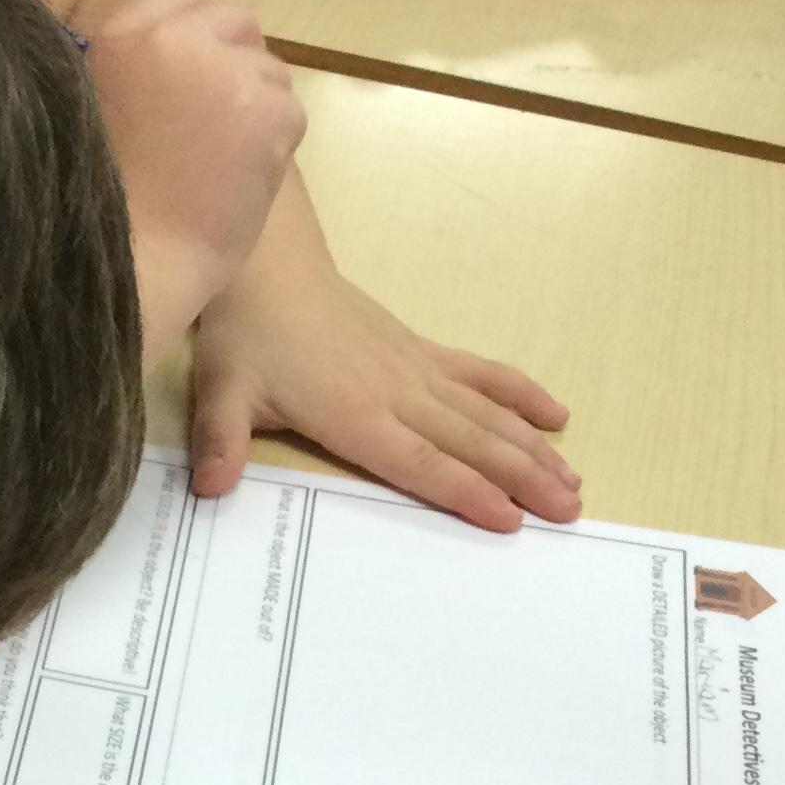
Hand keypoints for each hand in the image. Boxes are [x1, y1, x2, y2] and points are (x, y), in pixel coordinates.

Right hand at [81, 0, 306, 346]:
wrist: (136, 265)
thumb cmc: (104, 209)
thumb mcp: (97, 112)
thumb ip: (134, 72)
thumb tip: (176, 58)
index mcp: (122, 36)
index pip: (187, 0)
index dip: (197, 41)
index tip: (189, 85)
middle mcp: (176, 38)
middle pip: (237, 23)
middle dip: (234, 65)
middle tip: (214, 126)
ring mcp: (227, 70)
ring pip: (270, 69)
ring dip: (256, 108)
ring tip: (218, 163)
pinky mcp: (269, 110)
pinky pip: (291, 112)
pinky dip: (274, 147)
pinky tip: (238, 182)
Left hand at [190, 179, 576, 530]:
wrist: (268, 264)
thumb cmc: (246, 333)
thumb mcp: (221, 392)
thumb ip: (221, 442)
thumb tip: (211, 488)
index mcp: (355, 413)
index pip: (420, 462)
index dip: (465, 492)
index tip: (510, 520)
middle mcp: (398, 392)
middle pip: (471, 443)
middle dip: (523, 479)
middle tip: (570, 513)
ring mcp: (416, 369)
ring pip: (486, 413)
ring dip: (533, 448)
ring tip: (574, 482)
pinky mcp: (421, 351)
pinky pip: (481, 374)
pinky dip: (520, 394)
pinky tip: (557, 415)